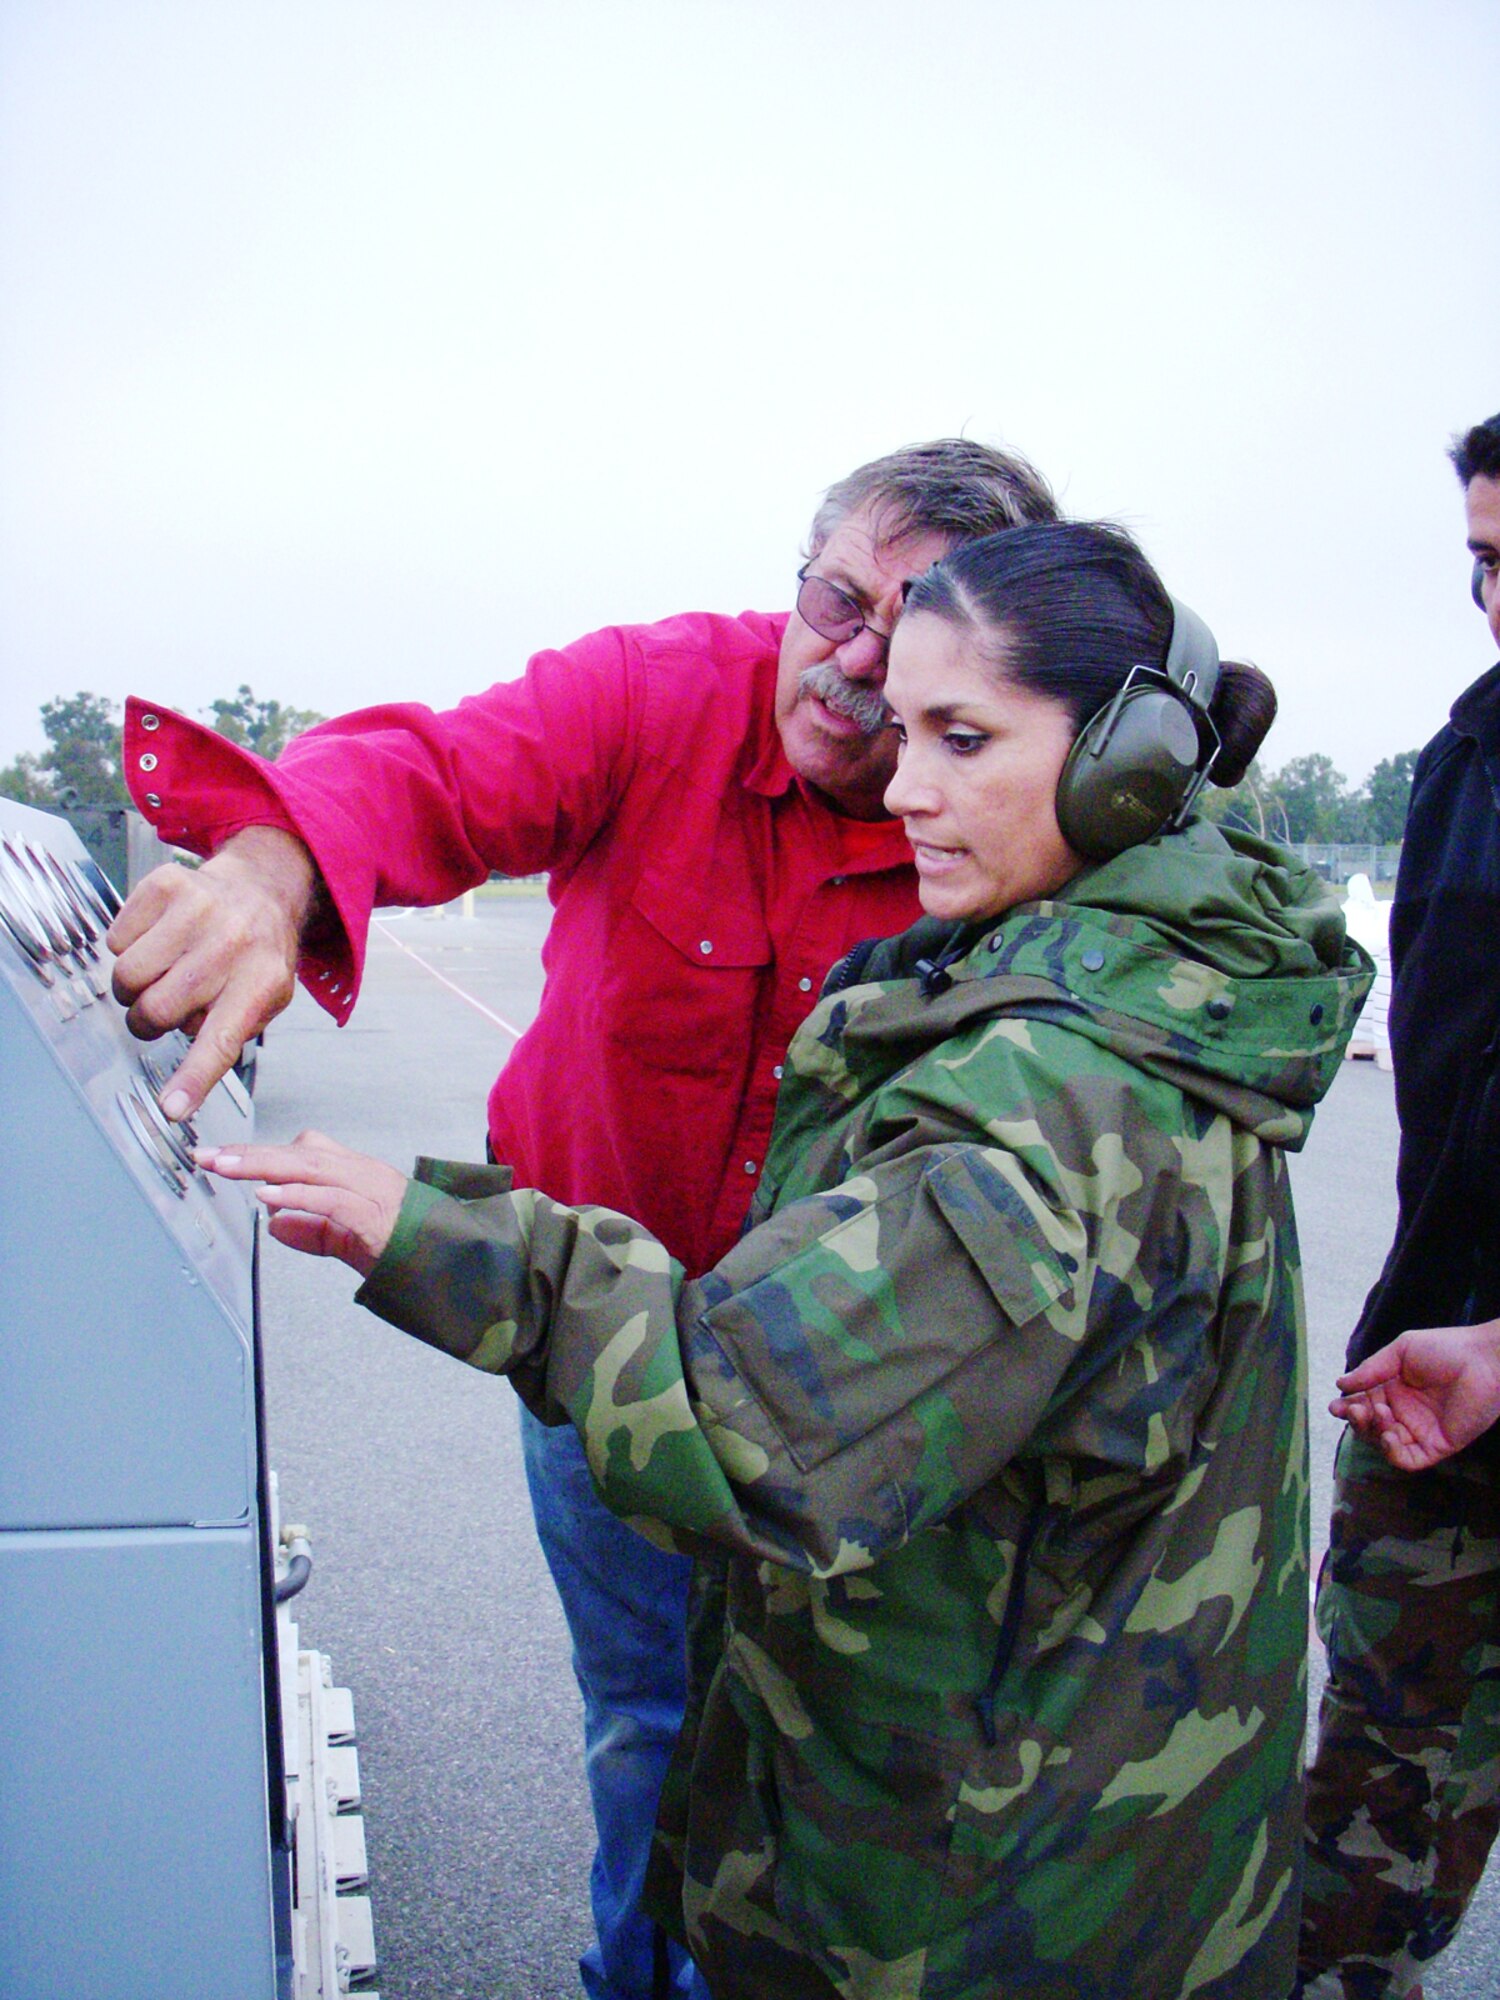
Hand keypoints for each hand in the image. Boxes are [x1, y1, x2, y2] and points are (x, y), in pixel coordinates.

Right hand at [107, 826, 318, 1118]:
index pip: (220, 1042)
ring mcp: (198, 910)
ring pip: (127, 977)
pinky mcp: (165, 886)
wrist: (260, 887)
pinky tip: (158, 940)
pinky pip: (116, 940)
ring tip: (162, 973)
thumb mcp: (267, 998)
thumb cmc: (257, 952)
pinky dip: (128, 947)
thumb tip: (186, 1086)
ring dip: (135, 986)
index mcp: (261, 981)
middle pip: (156, 1011)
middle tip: (164, 1007)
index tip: (171, 1107)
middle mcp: (231, 944)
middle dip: (149, 1020)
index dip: (192, 1079)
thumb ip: (231, 1035)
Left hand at [197, 1130, 407, 1276]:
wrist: (453, 1264)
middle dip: (251, 1154)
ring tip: (228, 1167)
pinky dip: (298, 1197)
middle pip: (300, 1152)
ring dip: (264, 1166)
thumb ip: (313, 1231)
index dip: (263, 1152)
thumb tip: (274, 1224)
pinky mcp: (375, 1216)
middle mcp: (363, 1173)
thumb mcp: (348, 1240)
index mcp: (357, 1174)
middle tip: (211, 1157)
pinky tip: (269, 1198)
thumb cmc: (408, 1247)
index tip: (225, 1158)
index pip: (305, 1151)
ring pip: (311, 1167)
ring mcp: (371, 1191)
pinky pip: (331, 1200)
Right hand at [1331, 1316, 1499, 1470]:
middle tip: (1355, 1410)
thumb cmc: (1446, 1349)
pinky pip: (1409, 1459)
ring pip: (1385, 1444)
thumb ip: (1372, 1369)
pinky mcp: (1437, 1445)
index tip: (1336, 1406)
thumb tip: (1340, 1384)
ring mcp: (1420, 1431)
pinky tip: (1389, 1435)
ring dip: (1373, 1434)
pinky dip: (1393, 1453)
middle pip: (1370, 1427)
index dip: (1348, 1407)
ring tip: (1378, 1414)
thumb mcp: (1401, 1350)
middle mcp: (1404, 1413)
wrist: (1484, 1361)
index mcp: (1394, 1390)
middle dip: (1357, 1421)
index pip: (1363, 1404)